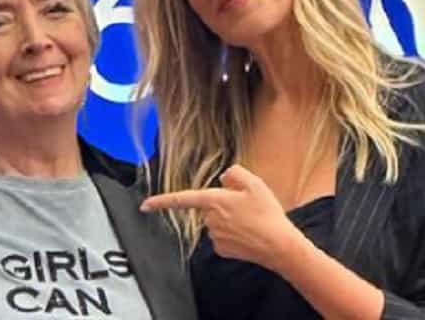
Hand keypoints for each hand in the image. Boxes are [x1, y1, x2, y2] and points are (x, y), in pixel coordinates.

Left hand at [140, 165, 305, 270]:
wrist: (279, 246)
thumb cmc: (267, 214)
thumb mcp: (255, 183)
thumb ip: (235, 174)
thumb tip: (224, 178)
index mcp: (213, 201)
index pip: (181, 199)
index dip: (161, 201)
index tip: (144, 205)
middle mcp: (210, 219)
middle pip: (209, 207)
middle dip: (223, 205)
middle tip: (248, 206)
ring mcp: (215, 236)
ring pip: (217, 222)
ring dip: (230, 220)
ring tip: (253, 220)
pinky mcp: (222, 250)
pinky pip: (223, 236)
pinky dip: (234, 234)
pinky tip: (249, 234)